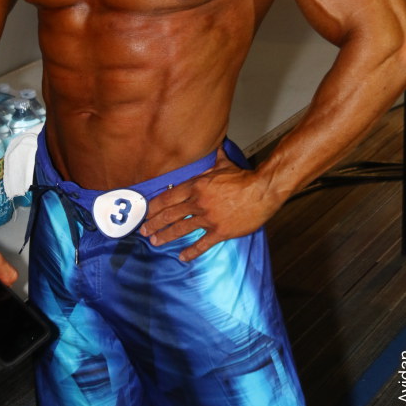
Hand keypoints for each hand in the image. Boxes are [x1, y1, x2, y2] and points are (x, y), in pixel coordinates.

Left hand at [140, 154, 278, 260]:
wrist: (262, 191)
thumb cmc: (243, 178)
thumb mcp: (224, 165)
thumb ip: (214, 159)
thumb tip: (214, 147)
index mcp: (196, 186)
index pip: (168, 197)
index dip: (154, 206)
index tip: (145, 213)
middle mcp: (198, 202)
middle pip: (170, 214)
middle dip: (154, 223)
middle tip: (144, 230)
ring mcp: (208, 218)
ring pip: (181, 228)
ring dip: (166, 236)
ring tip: (155, 242)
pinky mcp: (220, 231)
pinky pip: (202, 243)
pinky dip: (191, 252)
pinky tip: (182, 257)